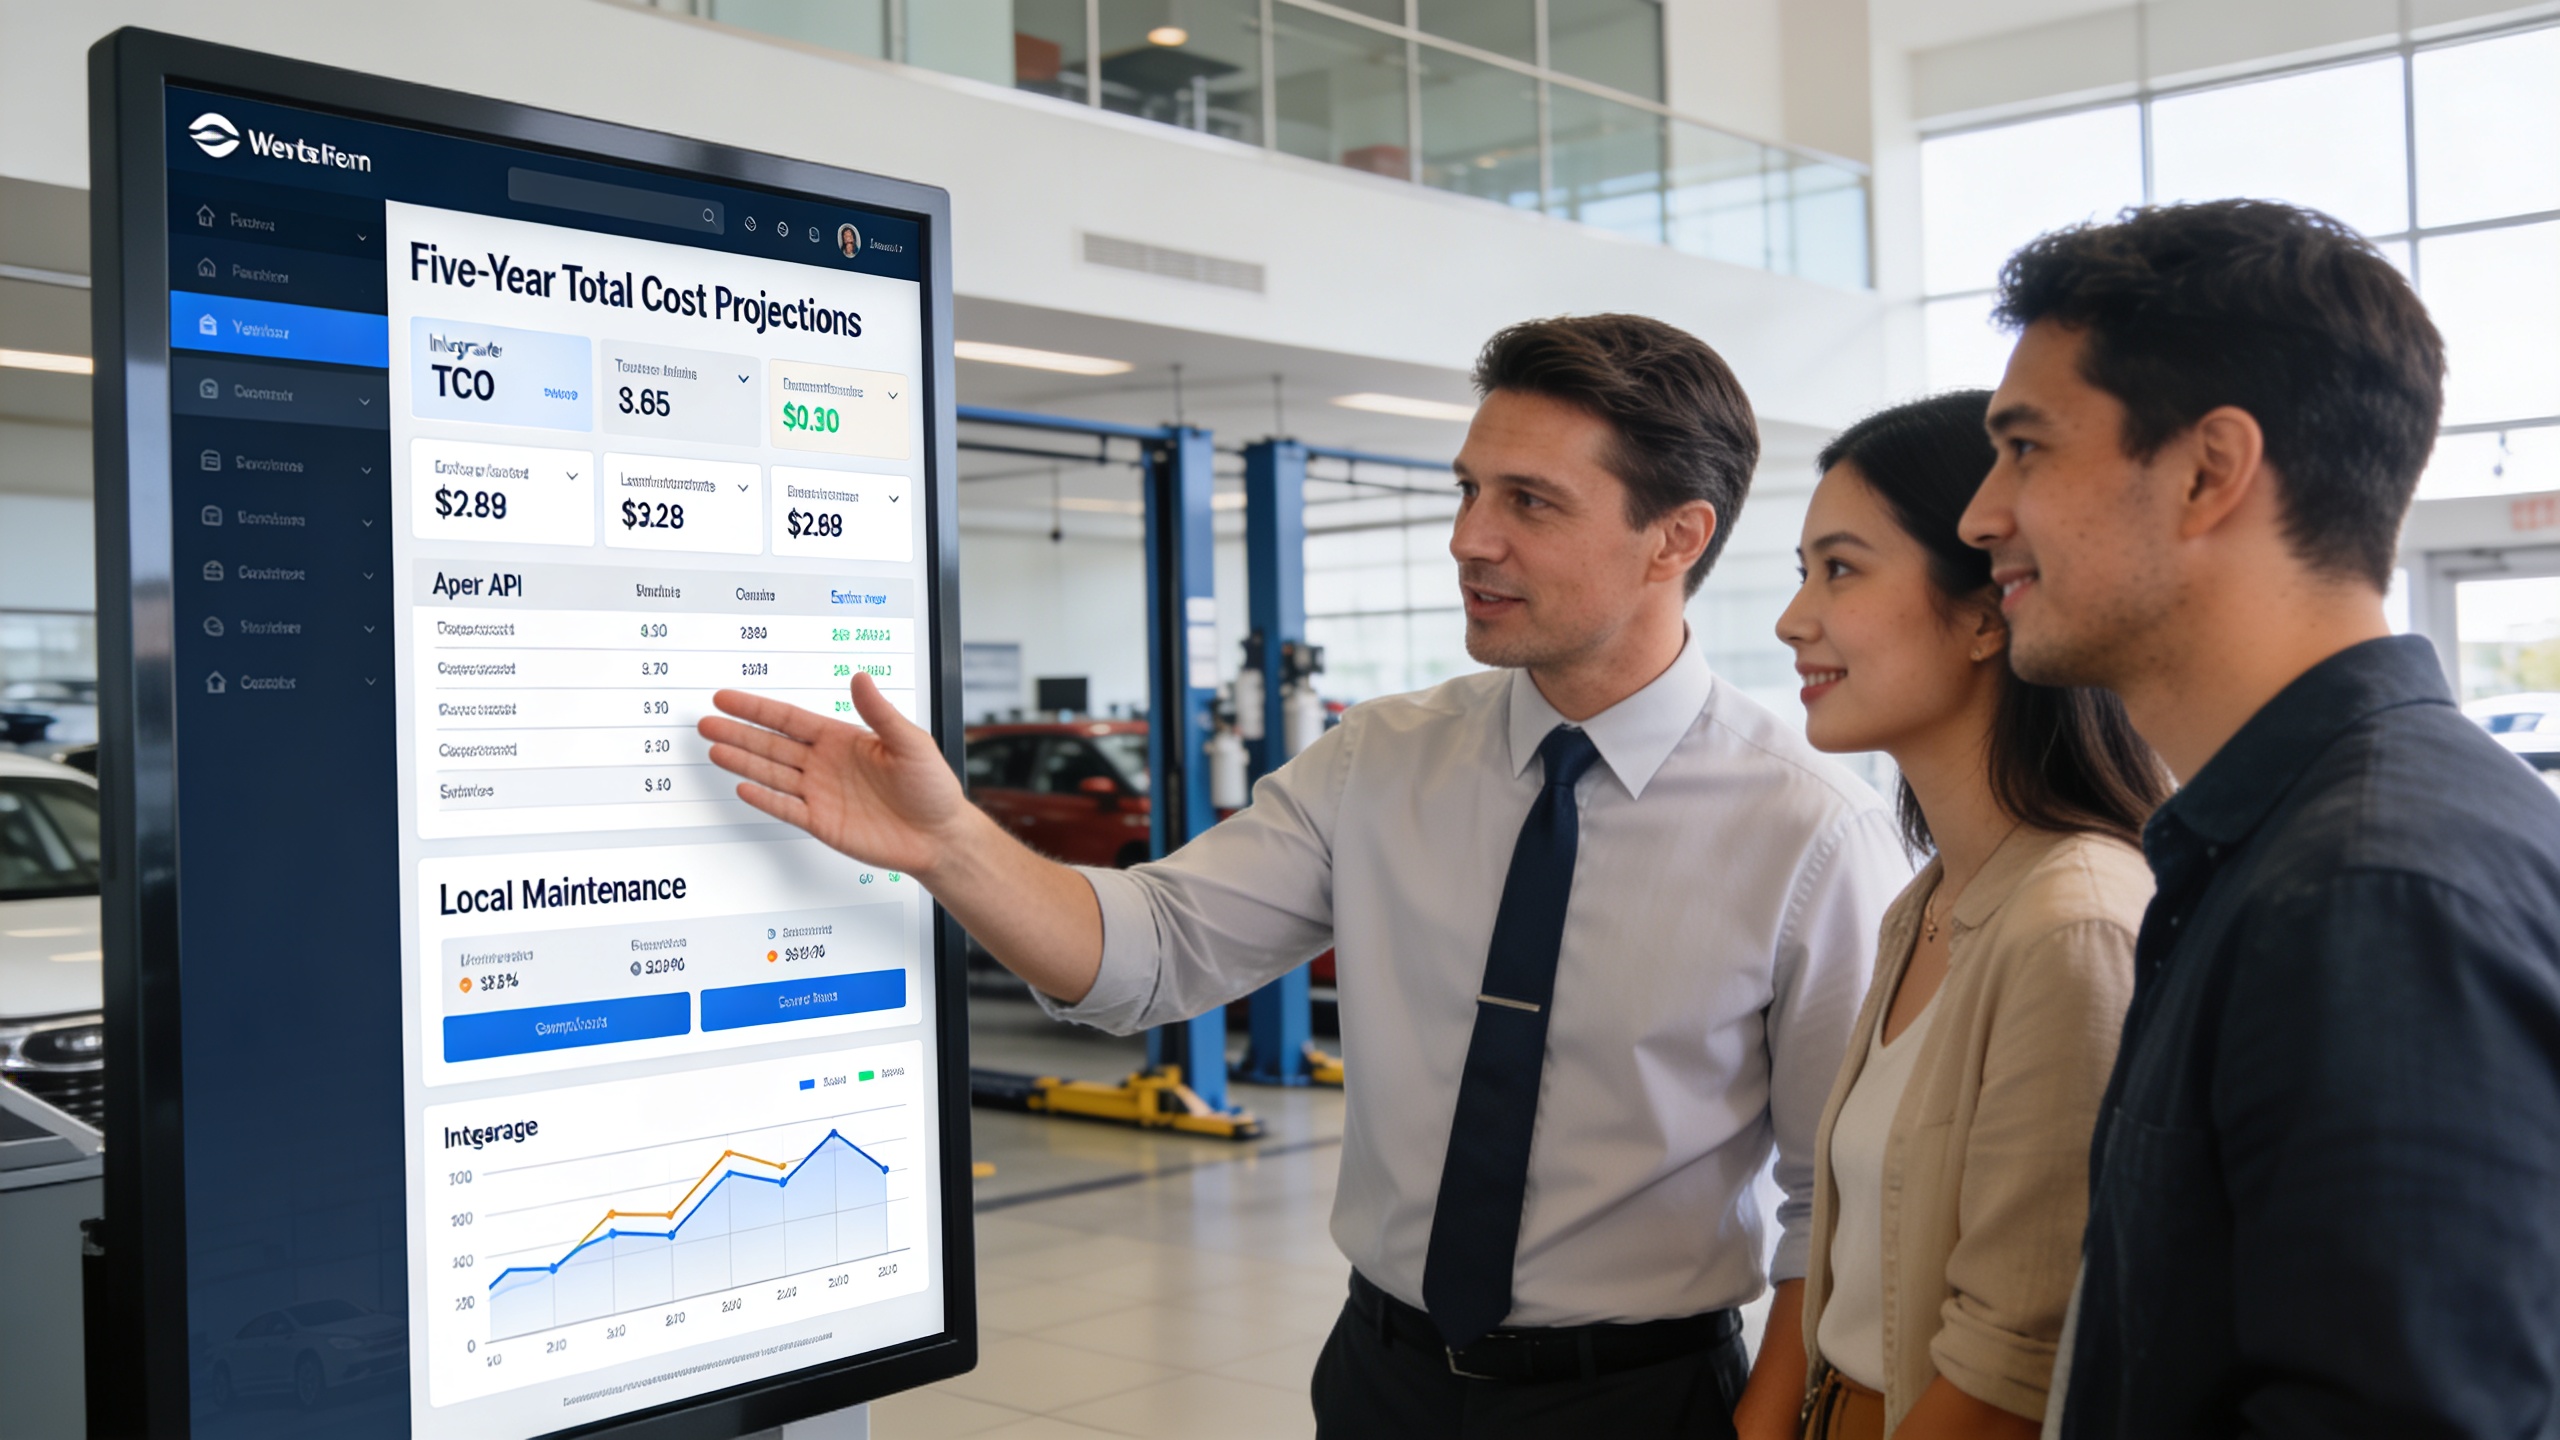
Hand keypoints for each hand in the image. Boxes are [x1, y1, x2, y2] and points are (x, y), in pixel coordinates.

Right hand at [700, 672, 977, 878]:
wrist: (939, 836)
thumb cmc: (932, 788)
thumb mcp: (911, 743)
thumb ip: (880, 713)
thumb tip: (860, 678)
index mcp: (842, 739)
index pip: (789, 719)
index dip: (757, 708)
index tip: (727, 697)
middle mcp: (825, 764)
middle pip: (771, 744)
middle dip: (738, 732)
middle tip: (706, 722)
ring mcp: (821, 793)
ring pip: (772, 773)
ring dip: (743, 762)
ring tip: (714, 749)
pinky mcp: (822, 822)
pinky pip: (786, 808)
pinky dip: (765, 799)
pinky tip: (743, 787)